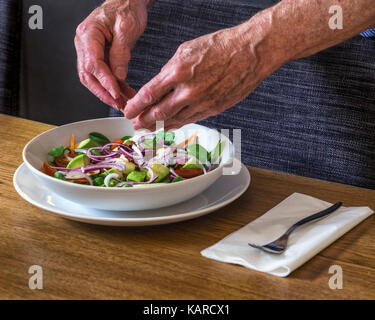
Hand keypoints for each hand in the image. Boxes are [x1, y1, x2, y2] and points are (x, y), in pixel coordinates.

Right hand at [74, 0, 147, 109]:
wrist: (127, 1)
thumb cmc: (126, 8)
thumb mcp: (127, 29)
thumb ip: (121, 53)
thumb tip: (118, 76)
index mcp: (88, 34)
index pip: (93, 64)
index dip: (105, 81)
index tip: (116, 94)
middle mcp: (84, 44)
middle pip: (88, 75)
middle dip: (104, 93)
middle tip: (119, 105)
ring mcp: (90, 50)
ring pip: (94, 78)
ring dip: (109, 92)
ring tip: (124, 103)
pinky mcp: (99, 55)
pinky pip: (103, 74)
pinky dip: (114, 86)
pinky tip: (124, 94)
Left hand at [124, 21, 281, 129]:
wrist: (250, 52)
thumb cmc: (220, 46)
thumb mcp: (186, 50)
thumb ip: (170, 71)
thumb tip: (158, 87)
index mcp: (178, 71)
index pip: (149, 94)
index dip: (135, 106)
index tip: (127, 111)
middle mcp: (188, 90)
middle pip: (158, 112)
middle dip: (143, 121)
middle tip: (134, 124)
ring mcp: (202, 102)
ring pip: (174, 120)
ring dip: (159, 126)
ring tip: (148, 128)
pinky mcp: (214, 109)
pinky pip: (190, 120)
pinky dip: (177, 124)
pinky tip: (170, 125)